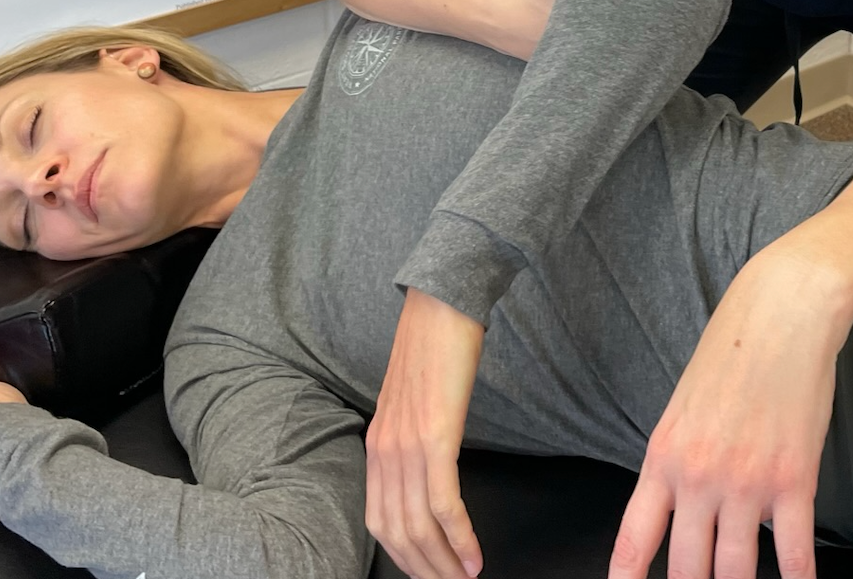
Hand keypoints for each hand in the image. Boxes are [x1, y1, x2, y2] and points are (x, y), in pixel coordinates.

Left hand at [365, 289, 485, 577]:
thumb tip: (430, 471)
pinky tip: (474, 555)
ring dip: (444, 562)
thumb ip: (412, 437)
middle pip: (397, 532)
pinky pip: (444, 502)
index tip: (430, 571)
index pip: (380, 520)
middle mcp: (384, 449)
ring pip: (419, 526)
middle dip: (425, 568)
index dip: (405, 556)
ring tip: (466, 577)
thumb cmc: (434, 346)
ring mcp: (407, 444)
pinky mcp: (436, 436)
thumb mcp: (413, 400)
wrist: (443, 302)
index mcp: (377, 443)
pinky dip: (460, 537)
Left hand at [609, 247, 851, 578]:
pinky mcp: (794, 479)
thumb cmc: (732, 354)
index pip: (635, 539)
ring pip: (736, 570)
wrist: (781, 313)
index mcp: (663, 457)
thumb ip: (677, 464)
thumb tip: (682, 513)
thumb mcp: (683, 409)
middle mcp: (698, 477)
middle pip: (688, 569)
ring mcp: (746, 482)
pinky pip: (795, 553)